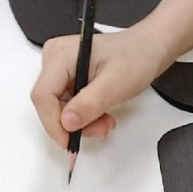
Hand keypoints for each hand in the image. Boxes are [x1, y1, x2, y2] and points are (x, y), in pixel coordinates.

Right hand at [31, 23, 167, 147]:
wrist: (148, 49)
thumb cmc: (136, 57)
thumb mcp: (115, 83)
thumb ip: (89, 104)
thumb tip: (66, 123)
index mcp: (61, 54)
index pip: (43, 96)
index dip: (54, 123)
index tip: (69, 142)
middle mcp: (54, 60)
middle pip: (49, 105)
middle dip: (72, 125)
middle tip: (99, 130)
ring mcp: (59, 70)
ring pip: (58, 110)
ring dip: (81, 123)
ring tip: (105, 122)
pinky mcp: (67, 79)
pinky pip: (67, 107)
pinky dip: (83, 117)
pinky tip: (101, 115)